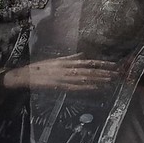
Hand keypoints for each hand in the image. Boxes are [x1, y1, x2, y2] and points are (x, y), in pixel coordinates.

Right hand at [2, 53, 116, 90]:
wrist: (27, 75)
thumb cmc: (40, 67)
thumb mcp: (56, 60)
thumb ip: (70, 58)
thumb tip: (81, 55)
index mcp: (67, 62)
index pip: (88, 62)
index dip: (101, 63)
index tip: (112, 64)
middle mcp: (68, 69)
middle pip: (89, 70)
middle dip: (103, 72)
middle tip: (116, 73)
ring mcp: (64, 78)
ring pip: (85, 78)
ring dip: (98, 79)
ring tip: (110, 80)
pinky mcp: (60, 86)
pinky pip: (76, 87)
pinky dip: (86, 87)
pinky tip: (95, 87)